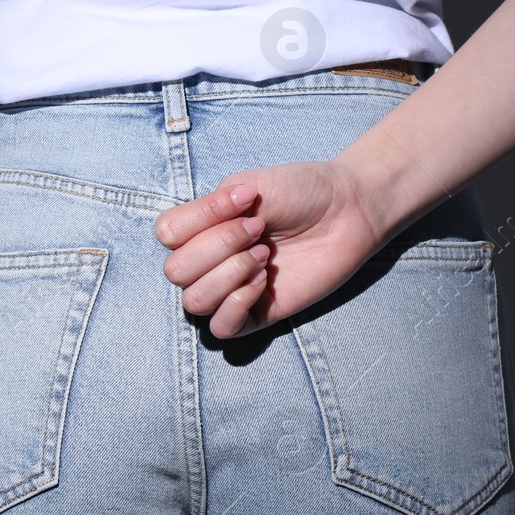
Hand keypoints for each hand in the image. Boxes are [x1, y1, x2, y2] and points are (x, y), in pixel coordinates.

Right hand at [154, 161, 384, 338]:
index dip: (200, 219)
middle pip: (176, 271)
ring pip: (194, 303)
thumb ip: (209, 209)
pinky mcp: (256, 316)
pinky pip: (221, 329)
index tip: (245, 202)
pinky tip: (263, 283)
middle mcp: (209, 261)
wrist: (347, 209)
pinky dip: (236, 304)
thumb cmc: (300, 191)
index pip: (166, 234)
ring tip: (264, 257)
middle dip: (218, 247)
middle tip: (259, 232)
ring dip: (229, 275)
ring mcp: (230, 290)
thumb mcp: (247, 185)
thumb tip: (195, 234)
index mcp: (202, 227)